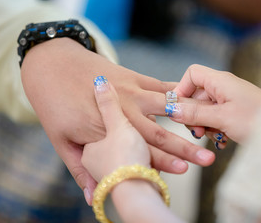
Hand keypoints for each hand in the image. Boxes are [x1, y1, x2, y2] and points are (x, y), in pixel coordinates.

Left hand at [21, 39, 214, 204]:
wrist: (51, 64)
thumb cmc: (53, 105)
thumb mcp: (59, 140)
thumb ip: (79, 169)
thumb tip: (91, 197)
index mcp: (105, 131)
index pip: (138, 153)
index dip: (162, 166)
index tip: (182, 174)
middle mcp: (122, 111)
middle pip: (159, 135)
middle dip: (185, 150)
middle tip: (207, 160)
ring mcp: (130, 92)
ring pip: (166, 110)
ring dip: (189, 121)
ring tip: (208, 129)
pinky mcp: (133, 77)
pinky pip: (160, 85)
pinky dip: (177, 91)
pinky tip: (194, 95)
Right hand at [167, 64, 260, 143]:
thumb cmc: (258, 120)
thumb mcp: (222, 118)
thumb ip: (195, 113)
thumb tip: (171, 109)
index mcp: (221, 81)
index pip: (192, 74)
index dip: (182, 89)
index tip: (179, 109)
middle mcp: (224, 87)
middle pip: (196, 95)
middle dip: (192, 114)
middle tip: (198, 131)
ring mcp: (229, 100)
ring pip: (204, 109)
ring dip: (203, 124)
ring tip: (212, 136)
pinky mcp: (234, 112)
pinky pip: (215, 117)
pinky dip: (214, 128)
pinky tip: (221, 139)